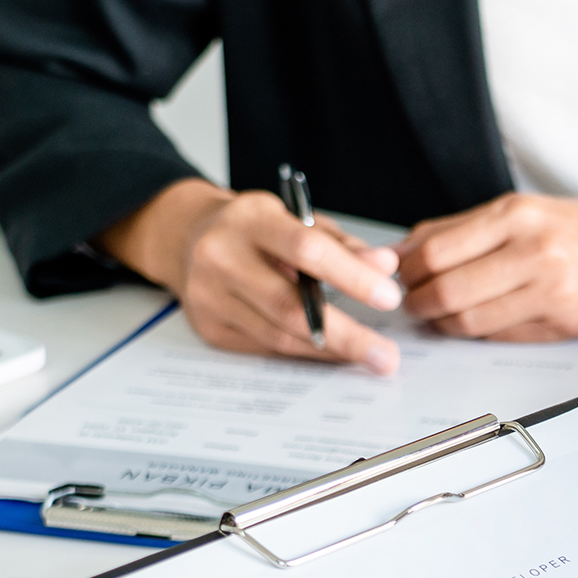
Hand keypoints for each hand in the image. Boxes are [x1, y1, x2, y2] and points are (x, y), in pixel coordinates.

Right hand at [98, 179, 406, 372]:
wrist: (187, 236)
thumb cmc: (256, 228)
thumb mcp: (297, 219)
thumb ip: (341, 244)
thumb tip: (385, 266)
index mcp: (249, 220)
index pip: (306, 250)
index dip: (351, 276)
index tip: (389, 297)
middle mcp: (221, 257)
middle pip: (290, 306)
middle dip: (346, 335)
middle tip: (387, 355)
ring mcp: (209, 296)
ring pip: (279, 335)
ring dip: (331, 351)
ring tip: (370, 358)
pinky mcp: (209, 328)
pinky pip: (266, 348)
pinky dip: (306, 354)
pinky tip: (335, 355)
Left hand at [396, 193, 577, 340]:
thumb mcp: (525, 210)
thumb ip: (464, 229)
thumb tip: (405, 250)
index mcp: (516, 214)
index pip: (434, 249)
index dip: (404, 271)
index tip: (394, 277)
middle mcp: (532, 249)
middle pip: (443, 288)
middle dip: (416, 302)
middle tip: (410, 304)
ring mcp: (548, 289)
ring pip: (467, 319)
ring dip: (442, 323)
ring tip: (439, 315)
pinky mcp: (561, 322)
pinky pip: (498, 335)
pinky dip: (476, 332)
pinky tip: (475, 322)